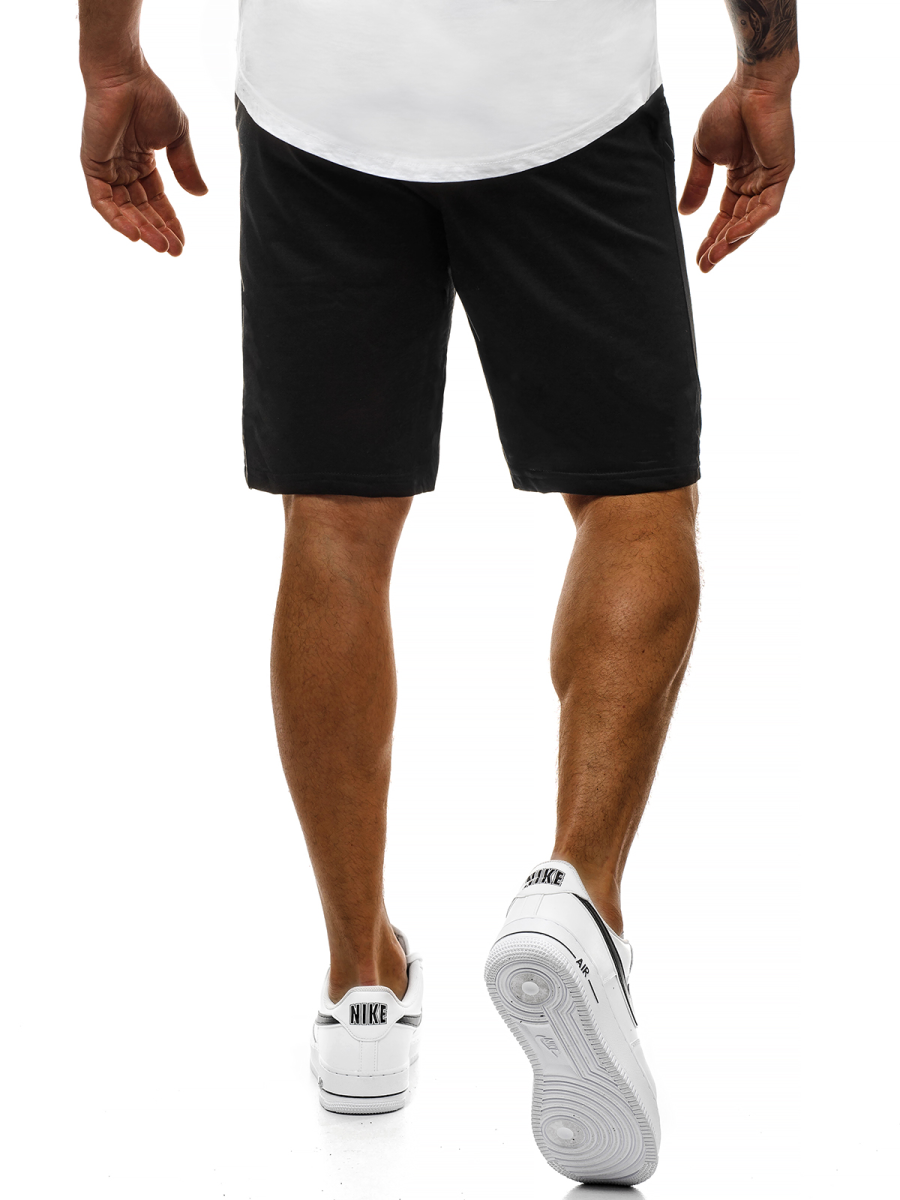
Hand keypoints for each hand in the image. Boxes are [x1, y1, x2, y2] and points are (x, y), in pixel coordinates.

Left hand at [80, 65, 207, 256]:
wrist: (125, 75)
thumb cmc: (150, 96)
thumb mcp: (177, 138)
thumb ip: (186, 167)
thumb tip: (201, 195)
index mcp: (142, 163)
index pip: (157, 201)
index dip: (170, 222)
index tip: (183, 242)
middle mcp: (123, 170)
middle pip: (142, 210)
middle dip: (159, 231)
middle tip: (174, 251)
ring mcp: (107, 169)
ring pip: (123, 211)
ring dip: (142, 230)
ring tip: (161, 246)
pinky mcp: (92, 166)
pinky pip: (102, 202)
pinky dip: (117, 219)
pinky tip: (136, 234)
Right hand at [678, 78, 794, 272]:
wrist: (750, 86)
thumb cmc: (728, 110)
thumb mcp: (703, 154)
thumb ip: (696, 184)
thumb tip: (685, 214)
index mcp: (739, 178)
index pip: (726, 215)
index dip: (712, 237)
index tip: (698, 258)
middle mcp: (756, 182)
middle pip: (738, 223)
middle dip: (721, 245)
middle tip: (705, 265)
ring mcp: (770, 179)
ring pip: (752, 220)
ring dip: (734, 240)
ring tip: (714, 257)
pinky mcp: (781, 173)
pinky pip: (767, 207)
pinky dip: (751, 222)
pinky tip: (733, 236)